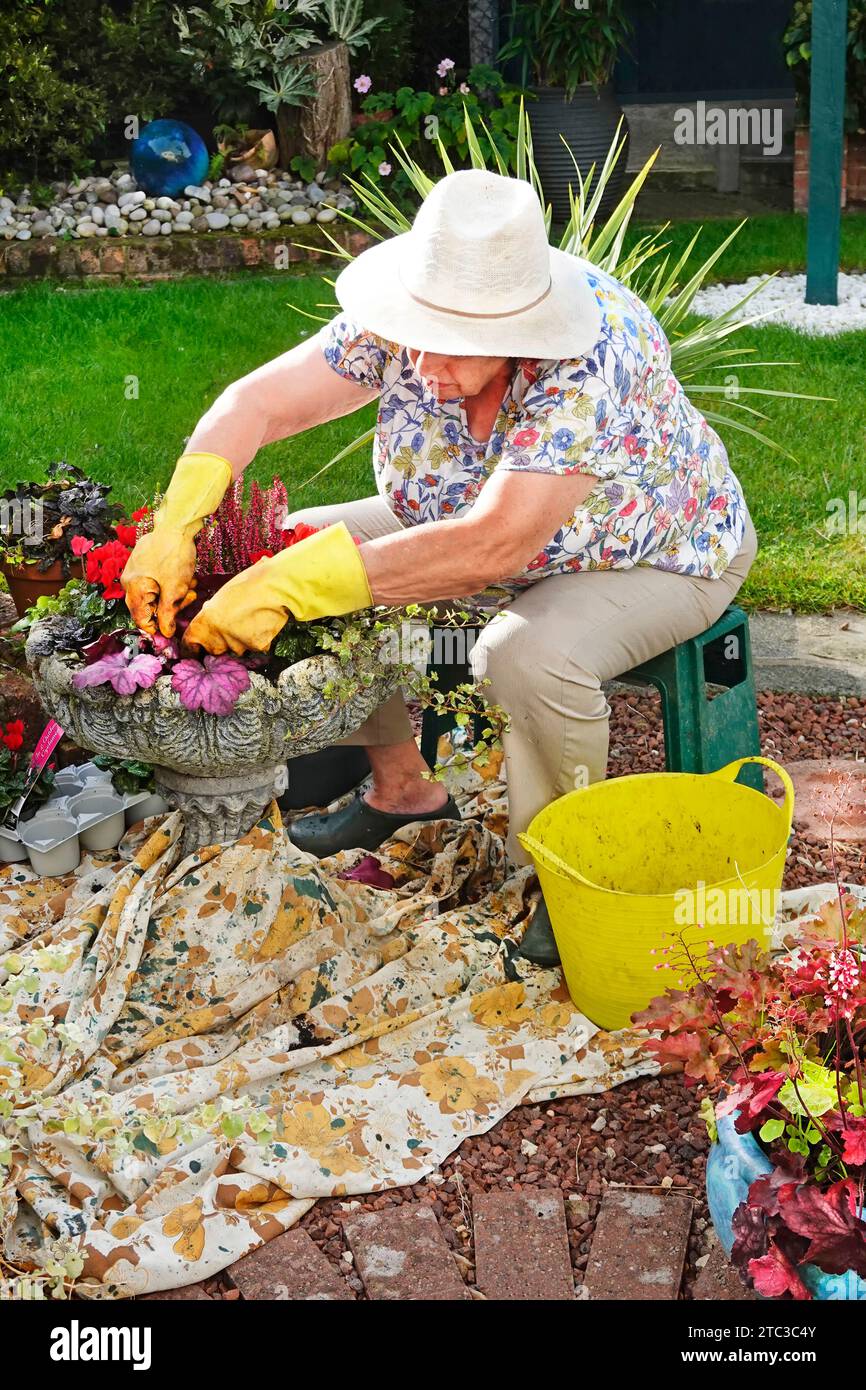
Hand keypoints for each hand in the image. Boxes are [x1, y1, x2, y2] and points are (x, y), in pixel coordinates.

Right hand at [122, 526, 197, 636]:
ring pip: (155, 593)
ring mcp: (136, 570)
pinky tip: (186, 577)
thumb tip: (165, 633)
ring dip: (174, 594)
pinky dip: (171, 583)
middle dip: (171, 606)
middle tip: (189, 598)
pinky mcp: (145, 562)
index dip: (157, 626)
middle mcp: (129, 580)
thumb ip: (168, 614)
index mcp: (133, 588)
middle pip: (149, 605)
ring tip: (191, 585)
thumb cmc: (174, 555)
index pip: (140, 618)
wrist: (178, 524)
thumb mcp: (174, 590)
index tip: (173, 627)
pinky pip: (157, 580)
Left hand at [184, 523, 372, 654]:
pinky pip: (257, 646)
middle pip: (215, 649)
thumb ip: (214, 608)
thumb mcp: (223, 594)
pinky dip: (261, 638)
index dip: (194, 646)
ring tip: (254, 618)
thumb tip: (211, 608)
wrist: (273, 586)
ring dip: (243, 639)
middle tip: (235, 625)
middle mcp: (218, 636)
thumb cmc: (248, 583)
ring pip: (238, 648)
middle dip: (222, 641)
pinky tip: (265, 621)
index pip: (190, 644)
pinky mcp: (257, 646)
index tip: (198, 646)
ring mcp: (238, 644)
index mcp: (204, 621)